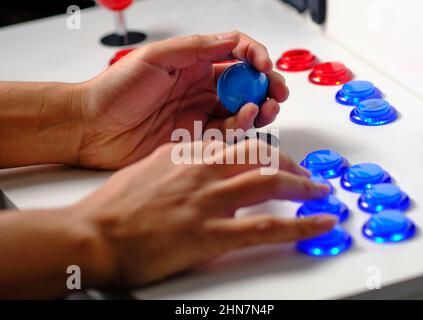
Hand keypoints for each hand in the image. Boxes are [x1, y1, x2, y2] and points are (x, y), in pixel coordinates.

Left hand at [76, 31, 288, 168]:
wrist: (94, 128)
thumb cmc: (114, 89)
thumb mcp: (154, 57)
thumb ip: (194, 48)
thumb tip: (230, 40)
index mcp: (192, 62)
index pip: (234, 53)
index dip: (254, 56)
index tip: (264, 65)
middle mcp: (200, 86)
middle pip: (245, 82)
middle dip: (266, 85)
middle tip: (276, 92)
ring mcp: (200, 111)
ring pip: (241, 107)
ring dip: (259, 107)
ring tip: (263, 108)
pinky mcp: (196, 136)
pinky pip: (227, 131)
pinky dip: (240, 126)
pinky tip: (242, 119)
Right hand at [77, 141, 334, 287]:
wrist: (93, 235)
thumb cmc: (113, 208)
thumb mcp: (148, 170)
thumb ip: (178, 165)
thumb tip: (199, 166)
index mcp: (186, 155)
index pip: (236, 143)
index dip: (264, 149)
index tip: (276, 157)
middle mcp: (202, 170)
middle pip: (259, 156)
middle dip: (289, 163)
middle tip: (304, 174)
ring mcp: (208, 200)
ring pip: (269, 182)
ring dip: (302, 185)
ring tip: (320, 191)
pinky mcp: (210, 233)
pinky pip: (266, 226)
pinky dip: (300, 223)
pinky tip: (319, 222)